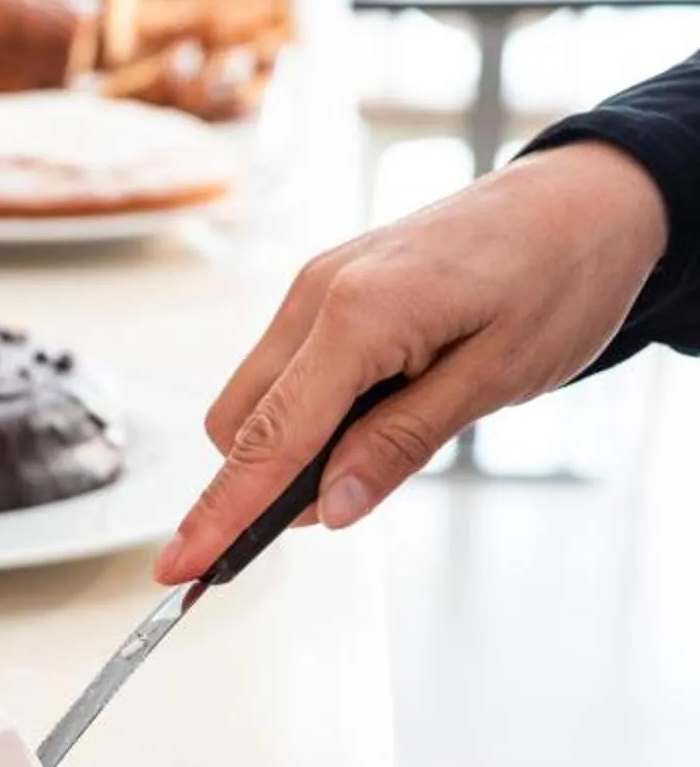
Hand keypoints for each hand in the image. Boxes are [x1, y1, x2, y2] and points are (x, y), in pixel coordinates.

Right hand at [154, 141, 666, 581]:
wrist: (589, 196)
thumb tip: (333, 506)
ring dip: (290, 446)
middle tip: (346, 503)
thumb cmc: (561, 272)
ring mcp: (317, 285)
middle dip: (261, 482)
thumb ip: (402, 443)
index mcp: (358, 313)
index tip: (177, 570)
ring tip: (383, 445)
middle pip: (239, 423)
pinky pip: (288, 368)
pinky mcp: (330, 287)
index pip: (268, 438)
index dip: (221, 514)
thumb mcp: (497, 376)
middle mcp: (318, 292)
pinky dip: (309, 411)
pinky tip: (376, 411)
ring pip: (257, 397)